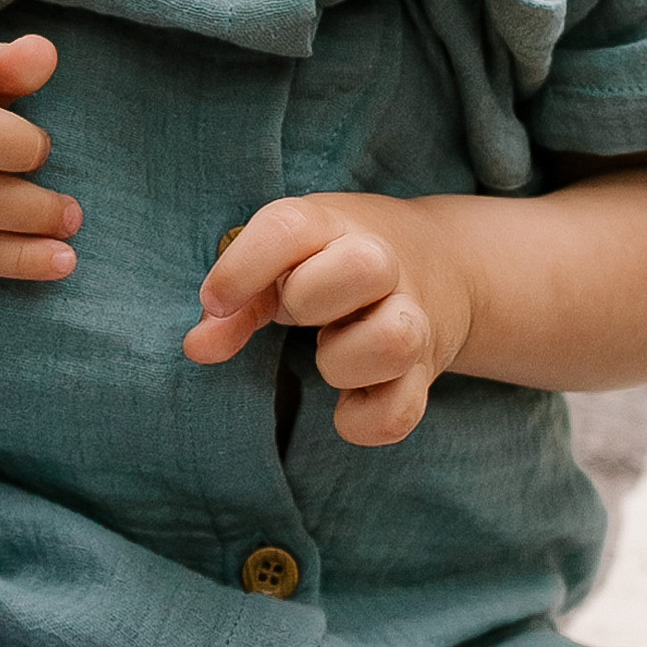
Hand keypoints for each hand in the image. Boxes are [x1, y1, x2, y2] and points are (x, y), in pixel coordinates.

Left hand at [182, 194, 473, 445]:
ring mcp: (414, 317)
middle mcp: (385, 263)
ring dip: (343, 361)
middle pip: (364, 266)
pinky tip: (347, 404)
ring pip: (395, 340)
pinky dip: (363, 420)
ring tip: (329, 352)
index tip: (215, 302)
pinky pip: (401, 411)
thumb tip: (197, 347)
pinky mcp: (425, 371)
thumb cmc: (334, 264)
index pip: (289, 228)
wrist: (448, 265)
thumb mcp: (286, 262)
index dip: (243, 267)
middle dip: (312, 299)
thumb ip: (237, 304)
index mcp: (334, 226)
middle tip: (298, 312)